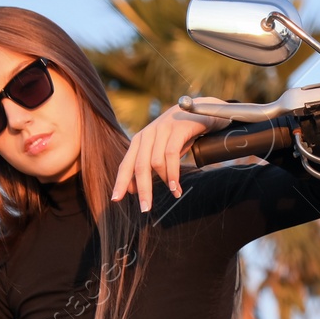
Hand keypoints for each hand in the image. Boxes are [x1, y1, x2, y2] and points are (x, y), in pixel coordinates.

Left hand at [112, 108, 229, 211]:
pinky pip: (171, 155)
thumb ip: (149, 167)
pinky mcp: (176, 129)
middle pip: (139, 166)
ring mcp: (161, 130)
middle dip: (142, 189)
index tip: (116, 200)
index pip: (126, 164)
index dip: (121, 182)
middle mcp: (147, 134)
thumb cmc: (182, 135)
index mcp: (140, 141)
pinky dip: (173, 173)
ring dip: (165, 181)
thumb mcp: (163, 151)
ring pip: (155, 162)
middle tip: (145, 208)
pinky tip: (177, 186)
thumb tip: (133, 189)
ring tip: (175, 193)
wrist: (204, 110)